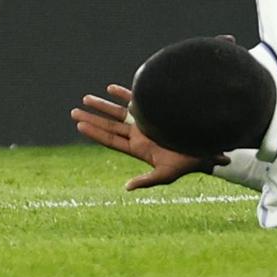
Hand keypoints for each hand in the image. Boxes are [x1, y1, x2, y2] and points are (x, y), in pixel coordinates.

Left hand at [70, 83, 220, 190]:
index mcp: (137, 148)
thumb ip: (146, 180)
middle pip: (109, 125)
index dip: (94, 132)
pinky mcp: (154, 111)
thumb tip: (127, 187)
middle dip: (92, 118)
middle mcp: (138, 135)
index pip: (110, 139)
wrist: (203, 148)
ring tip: (85, 98)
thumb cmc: (186, 164)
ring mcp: (144, 122)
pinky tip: (110, 89)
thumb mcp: (165, 174)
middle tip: (73, 112)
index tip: (79, 125)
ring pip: (118, 112)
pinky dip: (123, 94)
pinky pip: (135, 100)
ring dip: (102, 105)